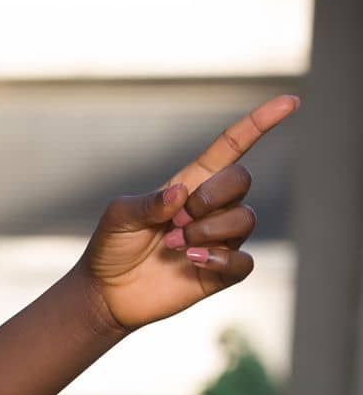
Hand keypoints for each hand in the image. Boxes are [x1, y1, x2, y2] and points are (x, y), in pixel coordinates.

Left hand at [76, 94, 298, 332]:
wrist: (106, 293)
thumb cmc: (112, 247)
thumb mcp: (119, 217)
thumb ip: (148, 203)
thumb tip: (181, 196)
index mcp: (190, 184)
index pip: (232, 147)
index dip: (260, 123)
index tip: (289, 101)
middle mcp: (210, 208)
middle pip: (242, 179)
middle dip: (210, 196)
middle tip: (175, 221)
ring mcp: (218, 239)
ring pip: (244, 219)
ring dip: (207, 231)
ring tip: (173, 246)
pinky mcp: (220, 272)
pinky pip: (244, 261)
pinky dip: (222, 259)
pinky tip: (192, 261)